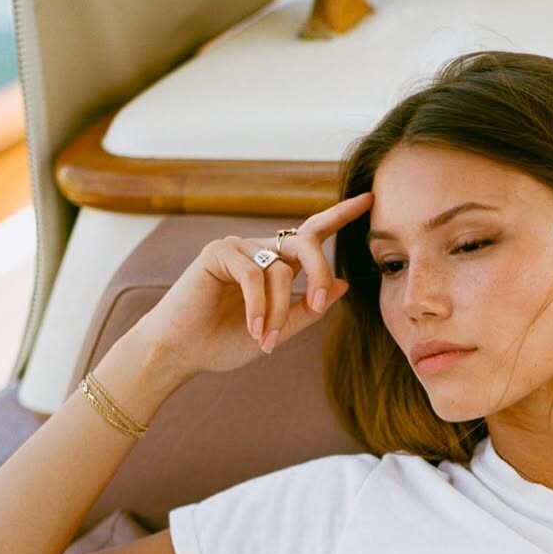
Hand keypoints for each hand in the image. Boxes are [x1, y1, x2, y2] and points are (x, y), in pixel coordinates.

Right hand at [134, 193, 372, 378]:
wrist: (183, 353)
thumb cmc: (225, 343)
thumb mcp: (279, 331)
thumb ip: (309, 309)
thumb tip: (342, 284)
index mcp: (277, 264)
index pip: (313, 234)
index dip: (340, 216)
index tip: (369, 200)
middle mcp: (259, 249)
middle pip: (307, 243)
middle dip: (318, 272)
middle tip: (315, 305)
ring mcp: (237, 247)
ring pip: (280, 270)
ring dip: (278, 311)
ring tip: (267, 340)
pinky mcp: (217, 253)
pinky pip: (254, 275)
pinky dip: (258, 306)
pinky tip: (253, 328)